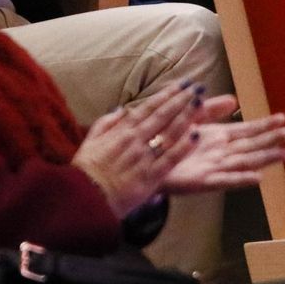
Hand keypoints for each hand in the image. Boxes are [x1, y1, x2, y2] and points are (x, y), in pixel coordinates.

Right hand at [72, 82, 203, 216]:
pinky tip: (196, 136)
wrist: (85, 199)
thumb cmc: (85, 171)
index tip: (182, 84)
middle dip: (181, 100)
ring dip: (186, 117)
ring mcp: (143, 158)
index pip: (148, 107)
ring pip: (169, 133)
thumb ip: (106, 123)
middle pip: (163, 115)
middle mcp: (134, 140)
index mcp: (121, 131)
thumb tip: (121, 109)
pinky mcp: (149, 177)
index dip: (167, 94)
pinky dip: (183, 147)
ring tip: (200, 103)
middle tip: (198, 87)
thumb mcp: (90, 141)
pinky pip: (169, 159)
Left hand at [161, 94, 284, 193]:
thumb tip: (235, 100)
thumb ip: (211, 109)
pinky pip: (225, 180)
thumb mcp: (191, 118)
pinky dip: (241, 179)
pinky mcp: (202, 181)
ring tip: (284, 154)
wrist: (146, 160)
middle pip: (251, 146)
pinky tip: (258, 178)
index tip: (284, 119)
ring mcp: (213, 167)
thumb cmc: (168, 139)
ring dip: (264, 159)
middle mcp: (220, 153)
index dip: (265, 125)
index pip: (247, 130)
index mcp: (219, 137)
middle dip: (271, 140)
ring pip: (244, 162)